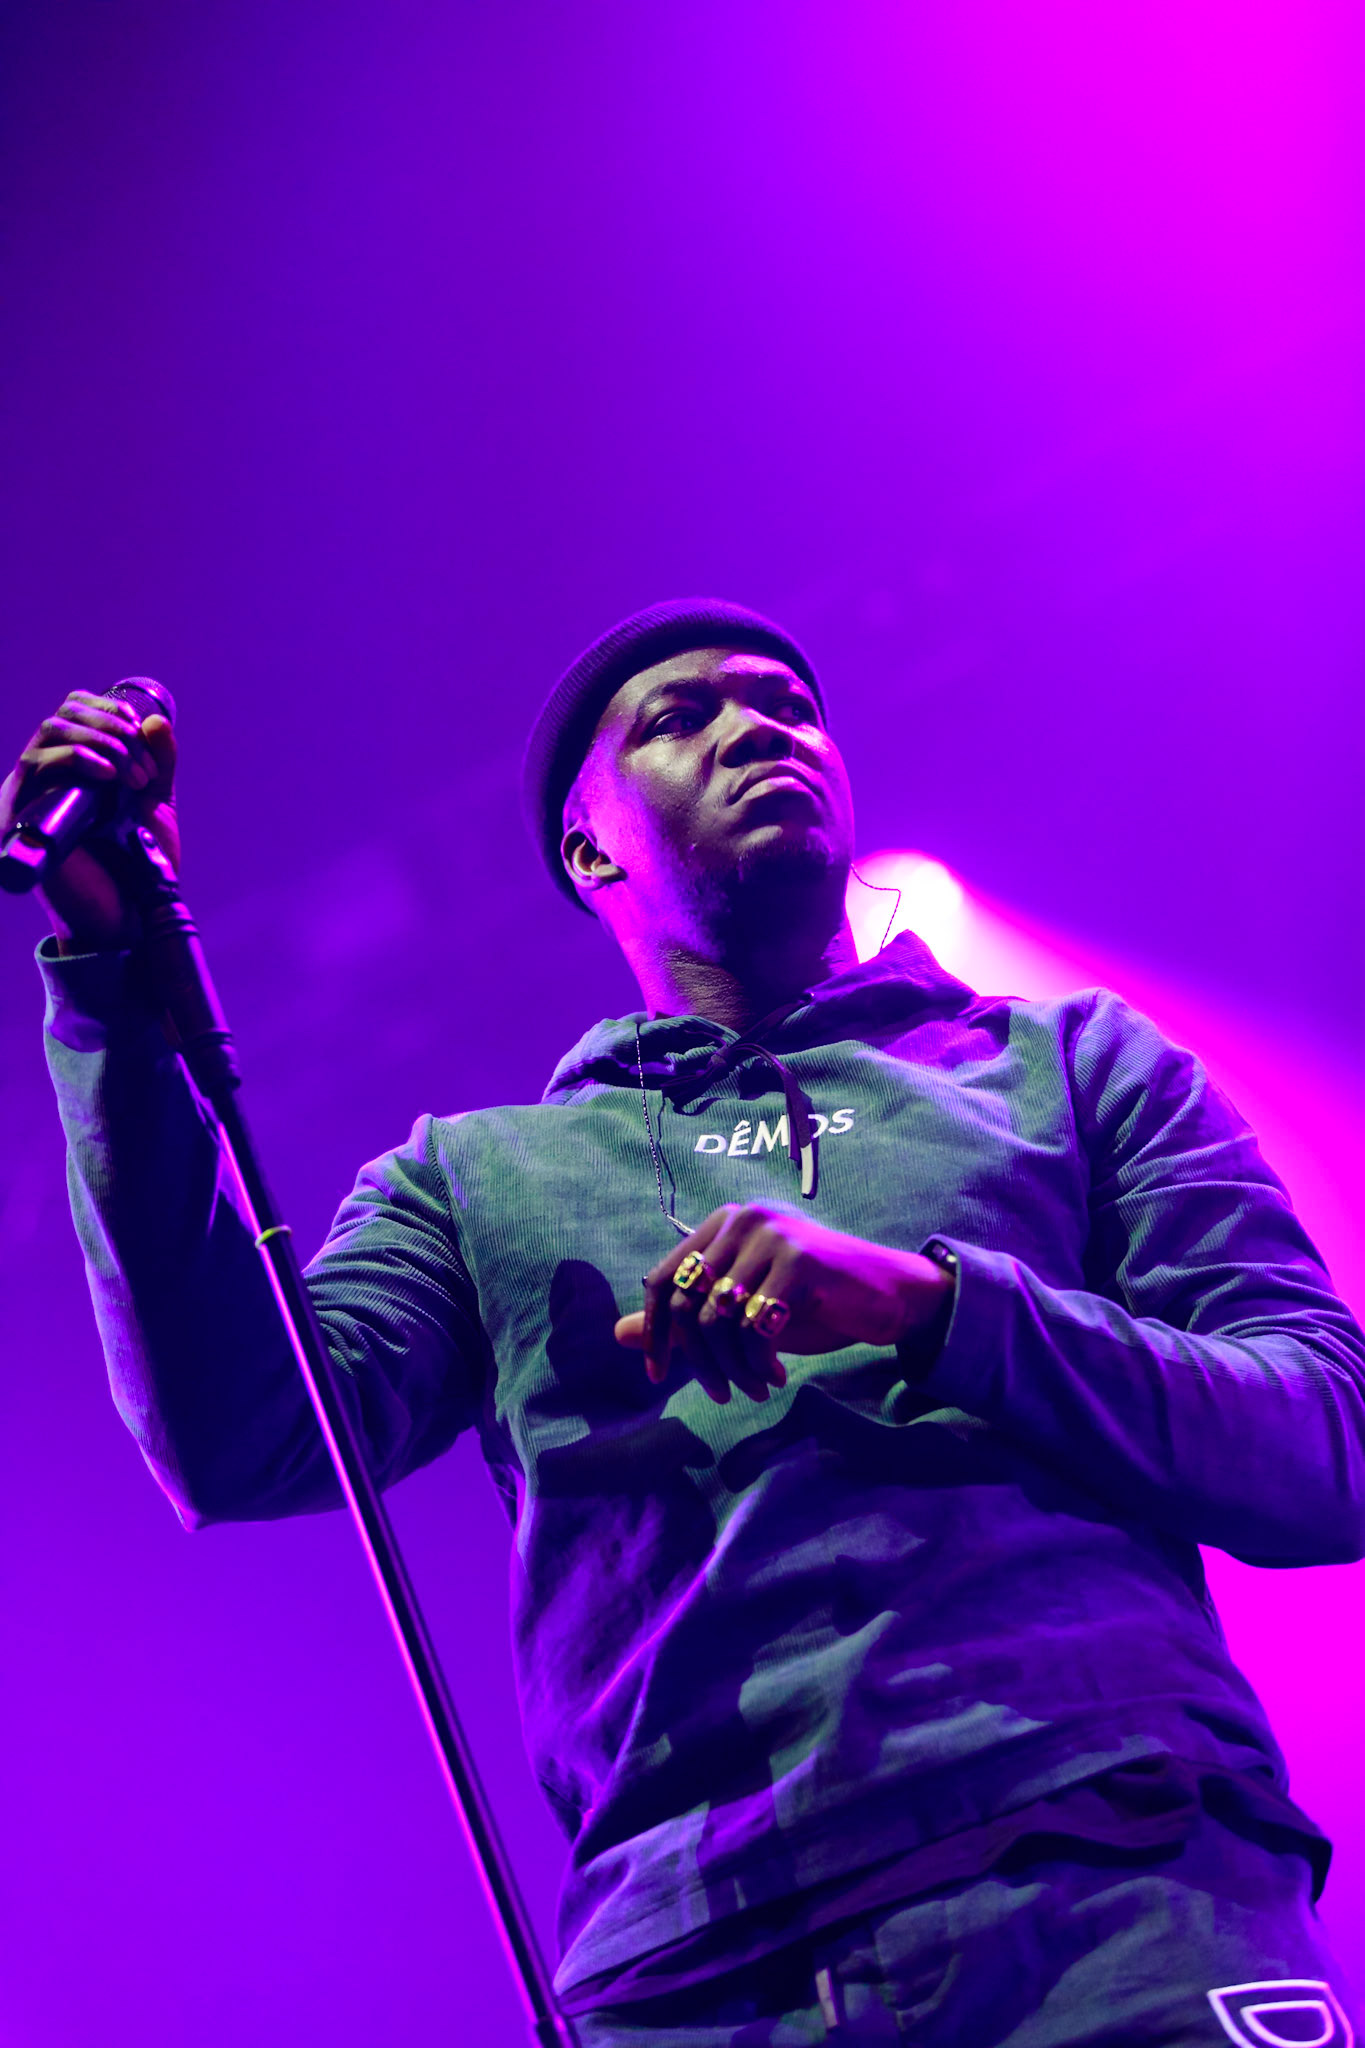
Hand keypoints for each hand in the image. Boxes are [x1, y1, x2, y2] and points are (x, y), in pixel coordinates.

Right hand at [0, 690, 178, 950]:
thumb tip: (154, 720)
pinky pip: (38, 770)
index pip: (74, 712)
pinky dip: (76, 759)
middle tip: (143, 769)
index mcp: (75, 768)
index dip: (106, 709)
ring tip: (132, 778)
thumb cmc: (140, 862)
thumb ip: (158, 762)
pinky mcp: (26, 817)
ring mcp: (35, 795)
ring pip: (48, 736)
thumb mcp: (154, 802)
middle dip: (110, 728)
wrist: (134, 911)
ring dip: (100, 742)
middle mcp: (49, 777)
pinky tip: (108, 775)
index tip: (140, 729)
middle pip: (61, 718)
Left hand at [614, 1203, 954, 1403]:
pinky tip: (775, 1376)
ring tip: (754, 1387)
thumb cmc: (814, 1303)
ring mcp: (771, 1236)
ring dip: (732, 1368)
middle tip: (721, 1393)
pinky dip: (757, 1363)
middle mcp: (742, 1220)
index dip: (655, 1331)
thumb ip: (686, 1316)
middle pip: (687, 1303)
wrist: (888, 1295)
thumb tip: (617, 1333)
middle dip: (698, 1360)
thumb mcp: (743, 1312)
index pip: (663, 1279)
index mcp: (722, 1223)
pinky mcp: (799, 1262)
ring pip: (718, 1319)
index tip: (658, 1376)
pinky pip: (754, 1327)